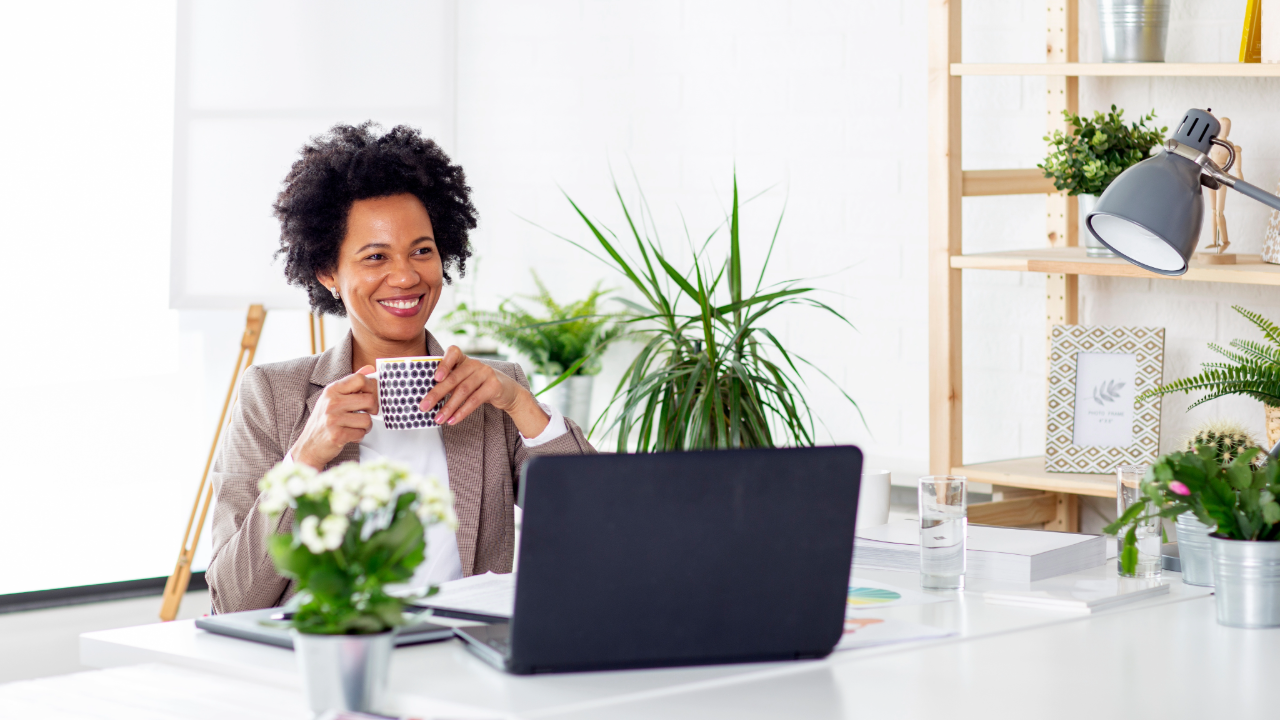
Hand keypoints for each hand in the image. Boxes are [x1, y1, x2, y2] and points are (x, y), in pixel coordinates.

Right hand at [289, 365, 377, 468]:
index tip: (371, 395)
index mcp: (332, 390)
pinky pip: (361, 433)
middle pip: (369, 399)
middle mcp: (331, 402)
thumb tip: (370, 368)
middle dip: (373, 409)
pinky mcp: (337, 435)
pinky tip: (350, 435)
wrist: (309, 446)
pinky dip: (359, 436)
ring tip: (356, 426)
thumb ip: (352, 383)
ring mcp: (333, 419)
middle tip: (367, 413)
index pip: (360, 379)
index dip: (371, 387)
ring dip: (366, 426)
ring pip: (367, 419)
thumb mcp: (334, 398)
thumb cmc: (323, 421)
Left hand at [420, 346, 548, 435]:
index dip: (444, 363)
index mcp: (465, 360)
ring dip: (448, 407)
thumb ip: (451, 383)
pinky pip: (474, 400)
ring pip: (463, 391)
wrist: (508, 392)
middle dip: (436, 394)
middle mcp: (475, 364)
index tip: (435, 377)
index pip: (454, 352)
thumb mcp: (466, 380)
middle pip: (453, 378)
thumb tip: (429, 398)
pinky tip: (453, 420)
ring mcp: (486, 373)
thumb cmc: (481, 386)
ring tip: (438, 419)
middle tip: (424, 407)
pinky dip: (462, 412)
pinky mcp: (494, 386)